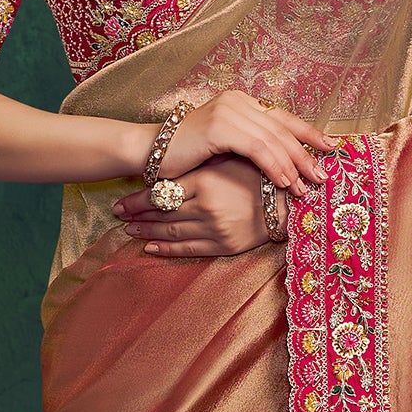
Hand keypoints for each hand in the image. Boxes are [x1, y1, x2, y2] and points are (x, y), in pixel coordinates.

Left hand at [112, 156, 285, 258]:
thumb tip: (170, 173)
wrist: (293, 202)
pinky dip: (167, 249)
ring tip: (130, 231)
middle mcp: (205, 207)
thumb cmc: (262, 176)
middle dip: (136, 217)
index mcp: (205, 182)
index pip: (160, 193)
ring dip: (147, 233)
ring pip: (171, 232)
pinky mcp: (223, 245)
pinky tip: (151, 249)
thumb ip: (201, 167)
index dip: (136, 200)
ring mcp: (214, 229)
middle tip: (118, 217)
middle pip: (161, 214)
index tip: (121, 203)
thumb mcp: (231, 161)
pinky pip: (188, 249)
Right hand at [163, 90, 329, 190]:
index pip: (282, 117)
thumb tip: (288, 164)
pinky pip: (257, 148)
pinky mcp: (220, 127)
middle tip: (322, 175)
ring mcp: (229, 111)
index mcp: (241, 102)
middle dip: (306, 153)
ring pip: (273, 139)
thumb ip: (253, 146)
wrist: (151, 152)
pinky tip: (283, 182)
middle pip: (282, 128)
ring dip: (292, 165)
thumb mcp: (226, 147)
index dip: (309, 132)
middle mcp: (238, 101)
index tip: (332, 147)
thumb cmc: (187, 155)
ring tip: (304, 186)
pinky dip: (274, 166)